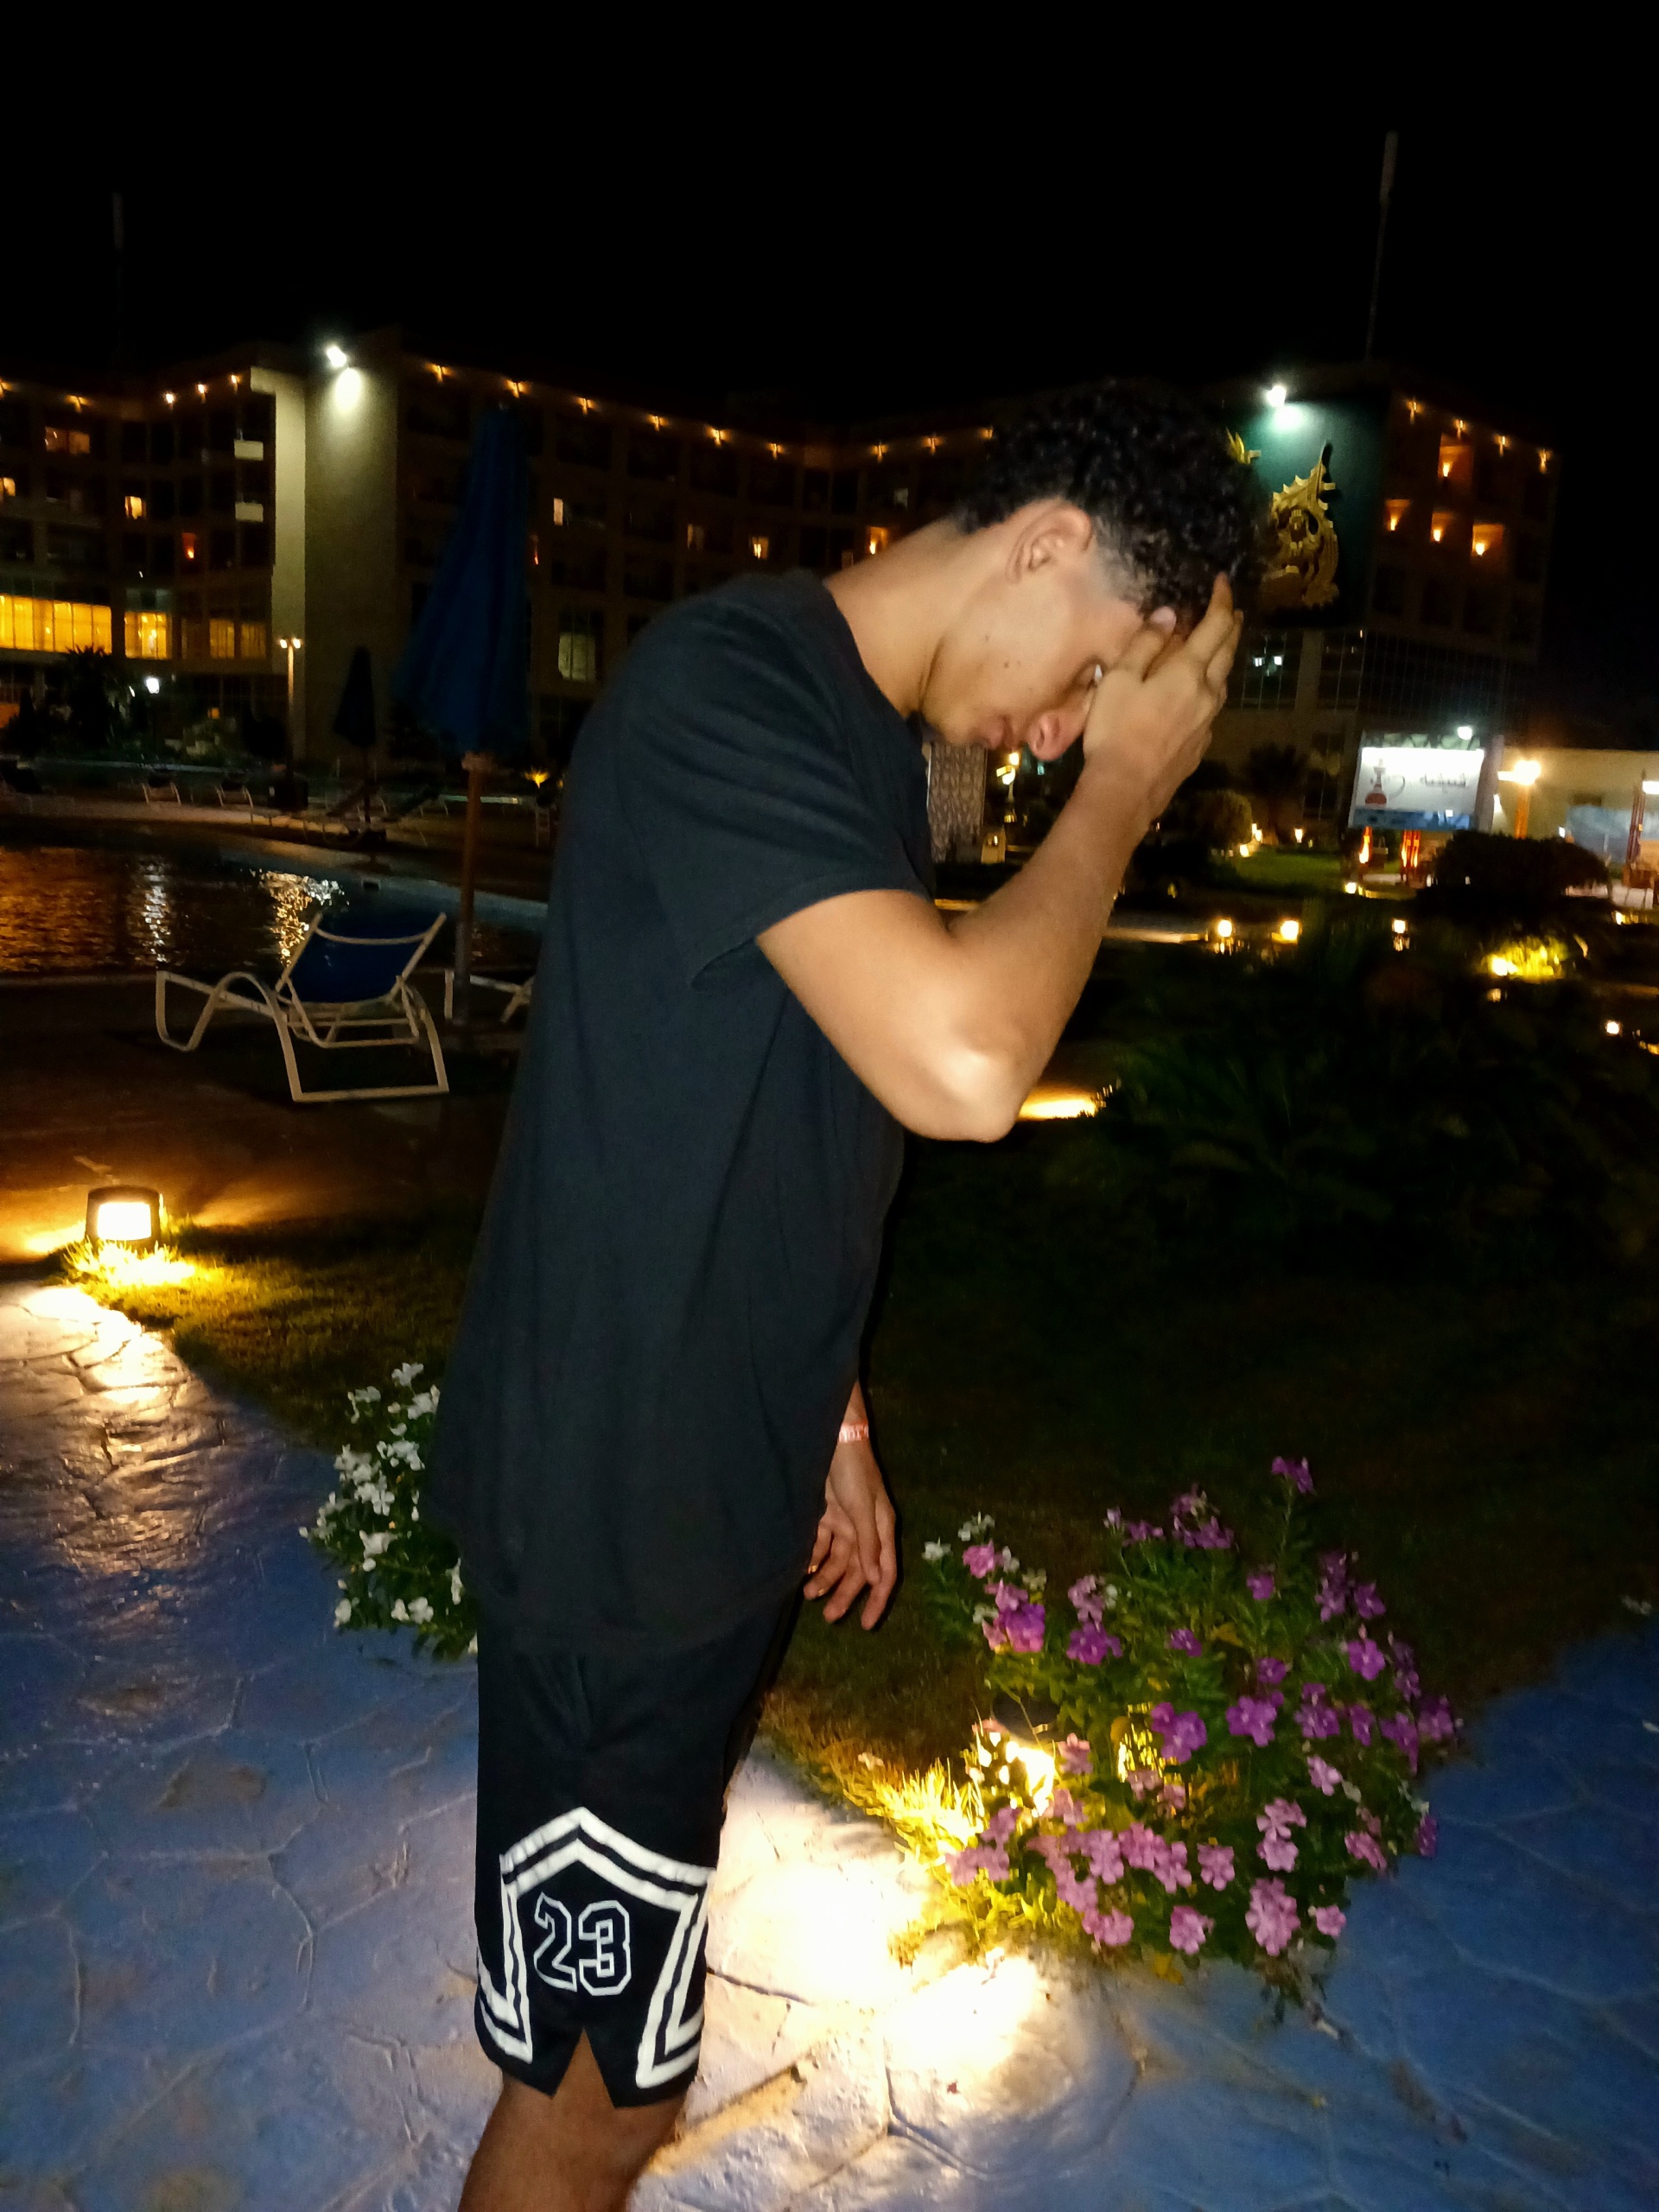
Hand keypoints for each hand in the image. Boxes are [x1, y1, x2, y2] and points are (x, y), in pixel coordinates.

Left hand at [805, 1438, 897, 1627]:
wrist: (834, 1438)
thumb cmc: (855, 1471)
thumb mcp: (863, 1509)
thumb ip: (868, 1545)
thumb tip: (876, 1581)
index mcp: (883, 1530)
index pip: (885, 1574)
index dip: (877, 1600)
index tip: (867, 1625)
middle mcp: (866, 1531)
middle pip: (859, 1572)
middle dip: (845, 1594)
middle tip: (829, 1617)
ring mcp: (846, 1524)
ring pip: (838, 1562)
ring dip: (826, 1579)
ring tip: (809, 1594)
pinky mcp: (826, 1515)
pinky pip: (821, 1546)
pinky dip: (813, 1559)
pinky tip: (803, 1571)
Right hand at [1081, 574, 1241, 828]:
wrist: (1126, 790)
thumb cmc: (1116, 730)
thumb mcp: (1119, 679)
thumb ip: (1145, 644)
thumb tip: (1169, 616)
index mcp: (1187, 671)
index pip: (1215, 626)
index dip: (1222, 601)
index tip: (1223, 582)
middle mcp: (1206, 693)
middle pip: (1228, 652)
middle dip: (1231, 627)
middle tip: (1232, 611)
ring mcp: (1207, 722)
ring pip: (1223, 681)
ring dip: (1224, 658)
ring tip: (1220, 647)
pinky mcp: (1200, 745)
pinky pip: (1211, 707)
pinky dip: (1210, 689)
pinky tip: (1199, 694)